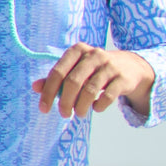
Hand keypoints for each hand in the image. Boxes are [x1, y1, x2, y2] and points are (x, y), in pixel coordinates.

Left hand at [32, 43, 154, 118]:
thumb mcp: (76, 69)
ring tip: (79, 114)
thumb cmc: (96, 69)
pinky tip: (96, 107)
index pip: (58, 72)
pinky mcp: (122, 78)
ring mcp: (109, 65)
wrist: (130, 67)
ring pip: (90, 90)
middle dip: (65, 102)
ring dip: (81, 106)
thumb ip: (56, 78)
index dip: (48, 92)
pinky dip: (99, 106)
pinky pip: (107, 96)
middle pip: (73, 82)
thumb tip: (35, 87)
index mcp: (77, 51)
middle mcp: (93, 54)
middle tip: (64, 114)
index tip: (44, 109)